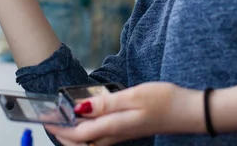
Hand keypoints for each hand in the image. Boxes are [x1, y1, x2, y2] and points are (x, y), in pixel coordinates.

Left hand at [46, 82, 204, 145]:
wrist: (191, 112)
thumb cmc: (166, 102)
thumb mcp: (134, 96)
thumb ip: (106, 103)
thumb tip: (80, 108)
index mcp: (115, 127)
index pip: (79, 133)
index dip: (60, 128)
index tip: (45, 118)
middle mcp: (116, 135)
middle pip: (82, 142)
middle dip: (64, 136)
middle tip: (49, 121)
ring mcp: (123, 135)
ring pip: (91, 141)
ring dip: (75, 135)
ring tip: (63, 121)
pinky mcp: (129, 131)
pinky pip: (102, 137)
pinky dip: (89, 131)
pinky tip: (89, 119)